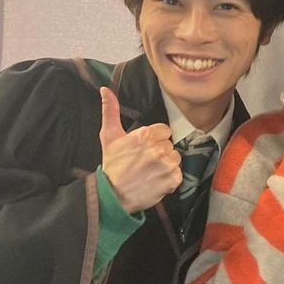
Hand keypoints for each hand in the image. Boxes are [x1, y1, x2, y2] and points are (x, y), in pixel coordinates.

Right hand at [99, 87, 181, 213]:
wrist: (112, 194)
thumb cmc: (112, 165)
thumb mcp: (109, 136)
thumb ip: (111, 110)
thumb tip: (105, 89)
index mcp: (146, 134)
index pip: (164, 130)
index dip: (155, 139)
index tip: (144, 148)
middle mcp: (158, 148)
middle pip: (170, 144)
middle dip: (160, 152)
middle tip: (144, 161)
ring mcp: (166, 165)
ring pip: (176, 158)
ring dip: (166, 165)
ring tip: (150, 171)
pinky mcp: (172, 180)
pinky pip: (178, 174)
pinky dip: (170, 179)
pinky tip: (155, 180)